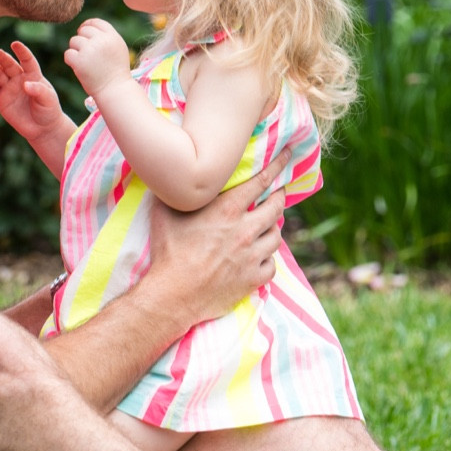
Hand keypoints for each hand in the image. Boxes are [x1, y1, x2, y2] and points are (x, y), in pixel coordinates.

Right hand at [0, 41, 65, 144]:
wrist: (42, 129)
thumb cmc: (48, 110)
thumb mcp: (48, 99)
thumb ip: (38, 90)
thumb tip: (25, 84)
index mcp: (33, 75)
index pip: (27, 60)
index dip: (22, 52)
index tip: (15, 44)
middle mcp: (19, 79)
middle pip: (10, 65)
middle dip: (3, 58)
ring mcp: (9, 88)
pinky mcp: (1, 99)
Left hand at [64, 18, 132, 96]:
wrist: (115, 89)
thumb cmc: (116, 70)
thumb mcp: (118, 48)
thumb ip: (106, 36)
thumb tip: (87, 26)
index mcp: (112, 36)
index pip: (95, 22)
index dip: (87, 26)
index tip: (84, 34)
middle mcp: (101, 40)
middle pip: (83, 30)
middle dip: (82, 40)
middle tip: (86, 53)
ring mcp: (89, 50)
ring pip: (74, 41)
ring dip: (76, 50)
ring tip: (85, 62)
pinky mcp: (79, 61)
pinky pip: (68, 54)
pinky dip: (71, 60)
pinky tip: (79, 67)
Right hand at [140, 162, 288, 329]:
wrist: (173, 295)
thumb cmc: (167, 253)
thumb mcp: (163, 214)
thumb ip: (173, 193)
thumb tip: (171, 177)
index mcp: (227, 210)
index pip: (261, 181)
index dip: (277, 166)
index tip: (286, 155)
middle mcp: (245, 231)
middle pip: (276, 207)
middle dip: (279, 196)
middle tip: (278, 193)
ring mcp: (251, 257)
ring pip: (276, 237)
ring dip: (273, 228)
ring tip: (268, 226)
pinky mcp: (252, 279)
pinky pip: (272, 265)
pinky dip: (268, 259)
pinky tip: (260, 257)